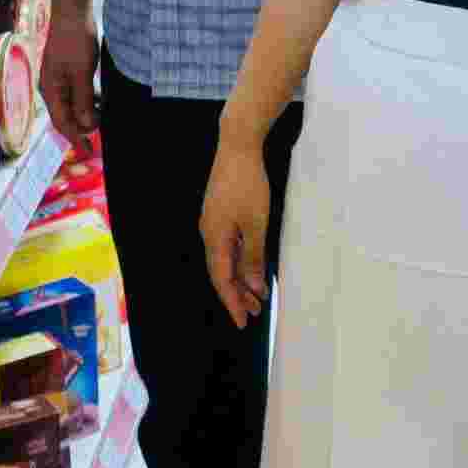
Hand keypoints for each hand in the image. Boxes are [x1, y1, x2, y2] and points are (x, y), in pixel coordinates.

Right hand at [38, 13, 99, 139]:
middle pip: (66, 115)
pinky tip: (100, 98)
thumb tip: (85, 124)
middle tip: (100, 129)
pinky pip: (77, 92)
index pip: (61, 122)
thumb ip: (83, 99)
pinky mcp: (68, 69)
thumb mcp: (82, 72)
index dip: (75, 137)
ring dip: (86, 112)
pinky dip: (88, 99)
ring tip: (102, 114)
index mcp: (51, 89)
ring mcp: (59, 78)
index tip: (89, 149)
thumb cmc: (75, 40)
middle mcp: (52, 87)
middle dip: (81, 125)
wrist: (72, 11)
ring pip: (72, 104)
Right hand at [200, 140, 273, 329]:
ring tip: (258, 295)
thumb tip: (253, 285)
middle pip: (221, 272)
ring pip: (226, 259)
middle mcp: (209, 233)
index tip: (243, 322)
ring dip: (241, 278)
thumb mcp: (256, 223)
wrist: (238, 145)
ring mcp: (214, 222)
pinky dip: (241, 260)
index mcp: (214, 237)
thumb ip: (253, 255)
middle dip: (238, 294)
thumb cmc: (248, 183)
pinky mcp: (220, 213)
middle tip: (256, 313)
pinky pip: (228, 245)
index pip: (221, 279)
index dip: (232, 302)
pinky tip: (252, 267)